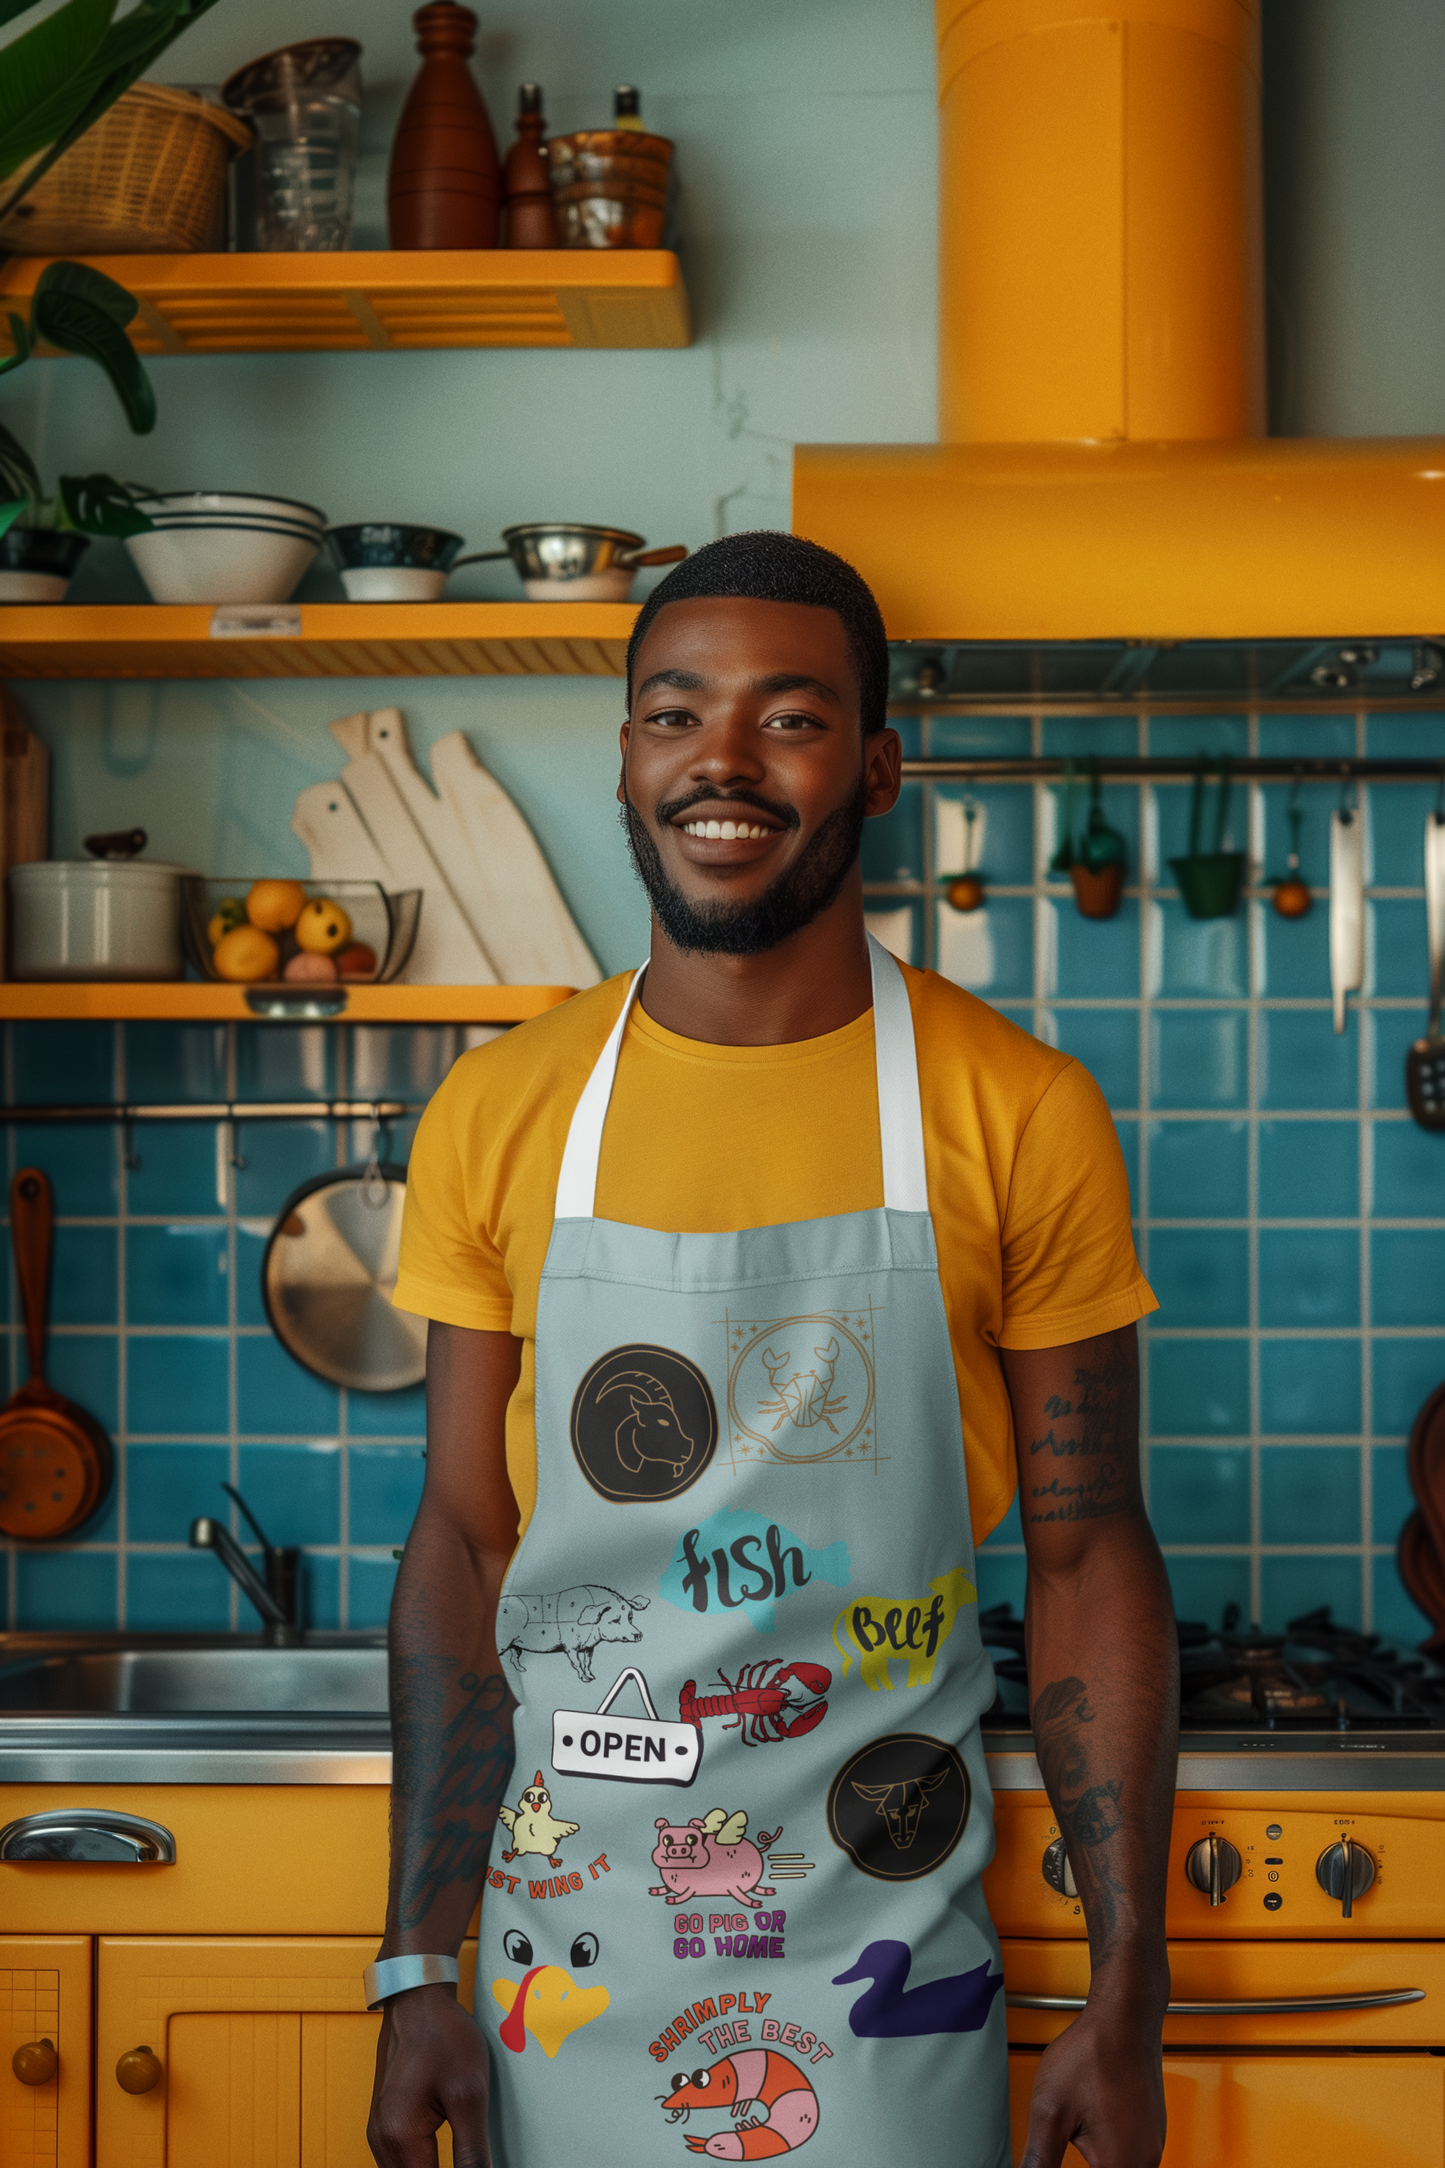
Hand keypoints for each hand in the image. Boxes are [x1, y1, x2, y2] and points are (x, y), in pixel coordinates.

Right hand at [368, 1985, 491, 2167]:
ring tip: (462, 2158)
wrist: (418, 1999)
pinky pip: (400, 2160)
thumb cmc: (443, 2037)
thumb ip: (472, 2152)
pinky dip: (420, 2165)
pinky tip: (442, 2159)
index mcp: (400, 2137)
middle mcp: (381, 2140)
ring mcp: (379, 2131)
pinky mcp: (385, 2122)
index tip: (475, 2166)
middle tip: (471, 2159)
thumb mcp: (469, 2095)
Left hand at [1018, 1995, 1165, 2167]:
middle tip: (1067, 2130)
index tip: (1056, 2148)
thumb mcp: (1050, 2110)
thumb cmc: (1092, 2053)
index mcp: (1120, 2164)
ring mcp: (1153, 2144)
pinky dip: (1109, 2143)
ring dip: (1095, 2155)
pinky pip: (1130, 2151)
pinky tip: (1093, 2115)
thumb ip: (1039, 2158)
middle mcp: (1145, 2160)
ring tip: (1078, 2118)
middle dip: (1081, 2160)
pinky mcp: (1152, 2128)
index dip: (1064, 2166)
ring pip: (1119, 2165)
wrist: (1125, 2016)